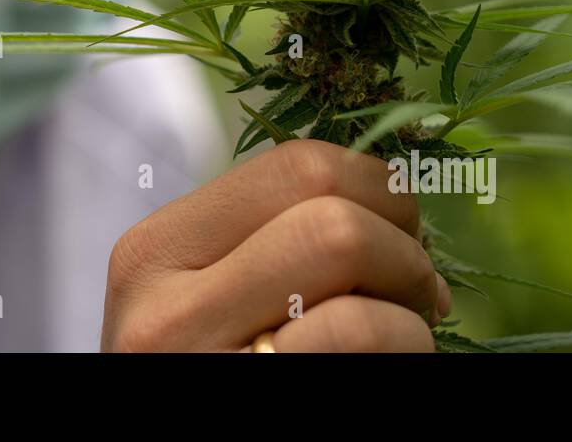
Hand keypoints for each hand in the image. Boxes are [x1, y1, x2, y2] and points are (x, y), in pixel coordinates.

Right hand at [101, 138, 450, 351]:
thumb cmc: (214, 377)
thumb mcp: (210, 302)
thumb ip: (270, 243)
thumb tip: (397, 194)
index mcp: (154, 252)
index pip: (295, 166)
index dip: (378, 188)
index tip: (400, 228)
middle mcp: (162, 302)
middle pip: (326, 206)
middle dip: (401, 237)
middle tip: (416, 282)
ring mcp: (200, 361)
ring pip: (342, 248)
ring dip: (409, 295)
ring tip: (408, 327)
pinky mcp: (255, 404)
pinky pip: (358, 331)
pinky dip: (408, 342)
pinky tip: (396, 365)